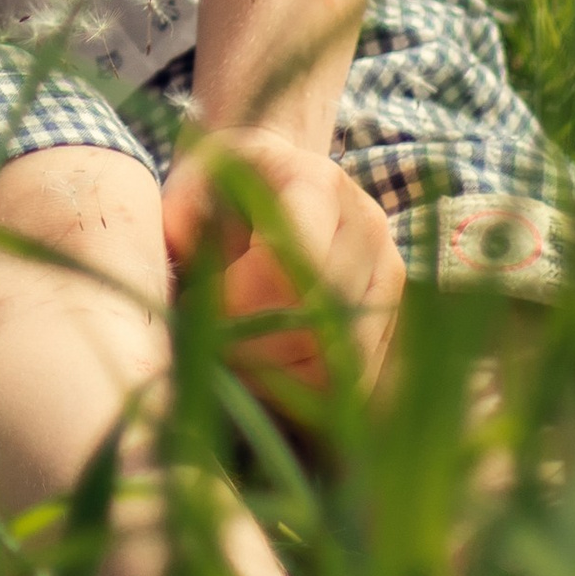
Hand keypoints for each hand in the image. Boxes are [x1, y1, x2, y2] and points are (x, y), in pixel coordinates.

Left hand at [163, 123, 403, 401]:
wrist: (272, 179)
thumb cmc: (221, 188)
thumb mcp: (190, 187)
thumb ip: (181, 223)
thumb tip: (184, 264)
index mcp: (317, 184)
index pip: (288, 268)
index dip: (236, 305)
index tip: (194, 311)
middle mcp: (367, 227)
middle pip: (317, 324)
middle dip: (254, 352)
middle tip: (208, 351)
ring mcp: (389, 274)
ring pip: (345, 365)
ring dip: (284, 383)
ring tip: (237, 364)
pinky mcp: (393, 317)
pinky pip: (365, 384)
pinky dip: (316, 396)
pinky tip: (272, 378)